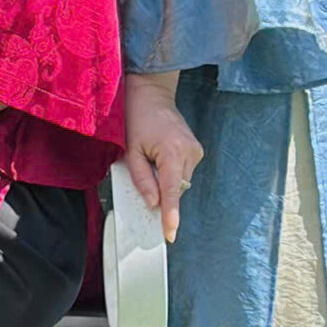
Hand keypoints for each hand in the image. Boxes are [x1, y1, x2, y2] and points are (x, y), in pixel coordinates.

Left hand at [122, 74, 202, 242]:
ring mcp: (196, 151)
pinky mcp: (196, 150)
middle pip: (175, 189)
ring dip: (165, 179)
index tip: (170, 234)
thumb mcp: (131, 150)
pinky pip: (182, 172)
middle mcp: (189, 152)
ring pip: (179, 182)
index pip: (172, 192)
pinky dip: (170, 171)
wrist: (152, 93)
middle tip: (143, 174)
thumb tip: (152, 204)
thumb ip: (141, 179)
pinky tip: (160, 154)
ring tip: (150, 155)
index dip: (170, 215)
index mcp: (172, 152)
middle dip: (161, 191)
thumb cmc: (137, 117)